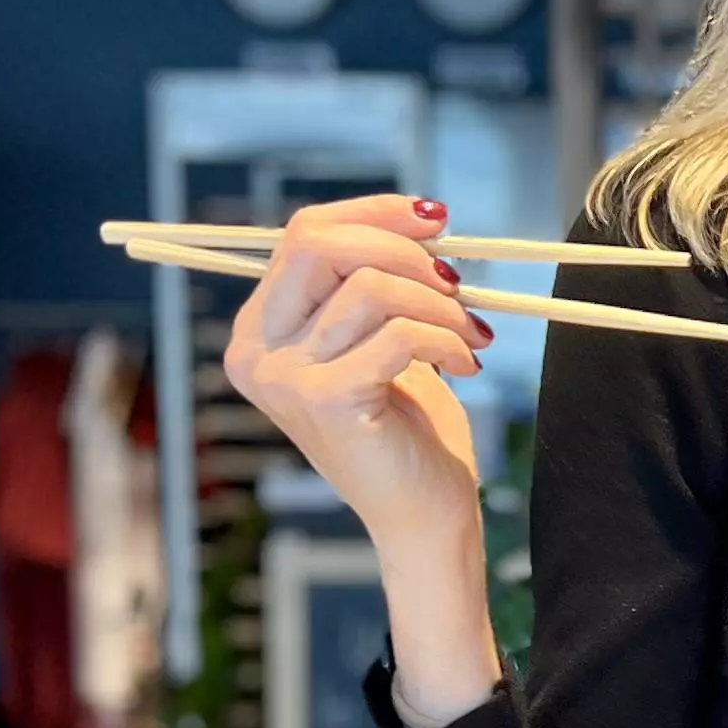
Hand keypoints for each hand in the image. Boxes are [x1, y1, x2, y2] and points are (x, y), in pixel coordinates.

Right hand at [222, 196, 489, 550]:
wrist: (421, 514)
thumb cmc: (405, 426)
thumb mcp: (379, 338)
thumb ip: (373, 280)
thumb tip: (418, 217)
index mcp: (259, 329)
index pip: (303, 233)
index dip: (373, 213)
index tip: (435, 219)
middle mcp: (256, 352)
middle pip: (321, 244)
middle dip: (404, 249)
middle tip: (458, 283)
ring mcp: (284, 378)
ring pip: (372, 288)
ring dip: (441, 305)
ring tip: (471, 336)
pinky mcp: (326, 400)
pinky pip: (399, 334)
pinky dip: (446, 339)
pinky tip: (465, 365)